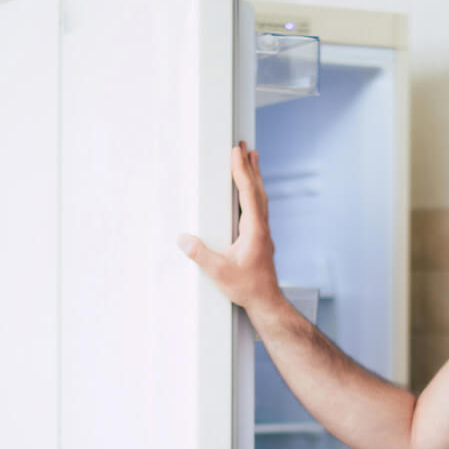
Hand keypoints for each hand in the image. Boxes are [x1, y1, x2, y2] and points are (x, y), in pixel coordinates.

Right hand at [177, 142, 282, 314]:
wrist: (266, 302)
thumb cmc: (247, 288)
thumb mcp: (219, 272)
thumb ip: (200, 255)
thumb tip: (182, 239)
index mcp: (254, 230)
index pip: (248, 193)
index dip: (241, 170)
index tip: (236, 151)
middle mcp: (261, 227)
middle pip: (257, 189)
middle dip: (250, 166)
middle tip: (246, 145)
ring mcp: (263, 232)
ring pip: (260, 197)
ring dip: (255, 177)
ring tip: (252, 158)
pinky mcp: (260, 238)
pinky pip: (258, 207)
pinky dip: (254, 192)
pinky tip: (249, 192)